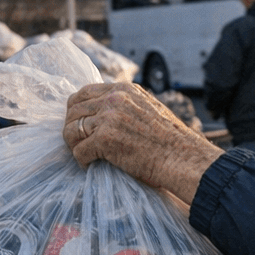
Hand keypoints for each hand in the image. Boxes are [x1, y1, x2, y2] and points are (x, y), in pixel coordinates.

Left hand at [63, 83, 223, 203]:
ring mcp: (108, 118)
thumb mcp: (149, 109)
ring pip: (71, 130)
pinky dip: (82, 161)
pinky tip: (92, 165)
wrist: (184, 158)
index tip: (79, 124)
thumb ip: (127, 106)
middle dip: (72, 128)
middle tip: (78, 143)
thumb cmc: (171, 141)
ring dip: (74, 145)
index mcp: (124, 90)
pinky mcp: (105, 139)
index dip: (77, 110)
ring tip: (85, 155)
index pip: (85, 92)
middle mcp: (114, 99)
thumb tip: (104, 113)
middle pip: (73, 110)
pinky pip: (79, 151)